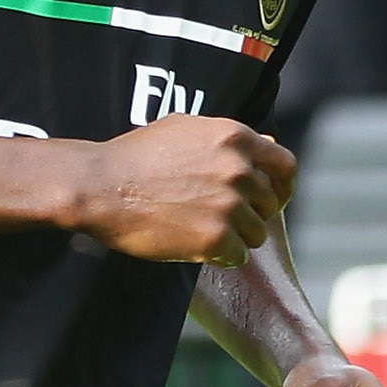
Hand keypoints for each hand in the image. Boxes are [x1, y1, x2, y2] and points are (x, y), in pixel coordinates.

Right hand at [81, 117, 296, 266]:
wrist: (101, 187)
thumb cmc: (136, 156)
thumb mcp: (185, 129)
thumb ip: (229, 138)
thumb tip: (266, 141)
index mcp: (235, 138)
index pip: (285, 165)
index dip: (281, 186)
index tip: (270, 200)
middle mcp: (239, 170)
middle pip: (270, 204)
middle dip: (252, 214)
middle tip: (224, 221)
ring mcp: (229, 205)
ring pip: (257, 233)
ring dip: (236, 238)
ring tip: (205, 235)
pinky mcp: (214, 238)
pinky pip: (238, 256)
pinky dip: (221, 257)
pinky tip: (197, 249)